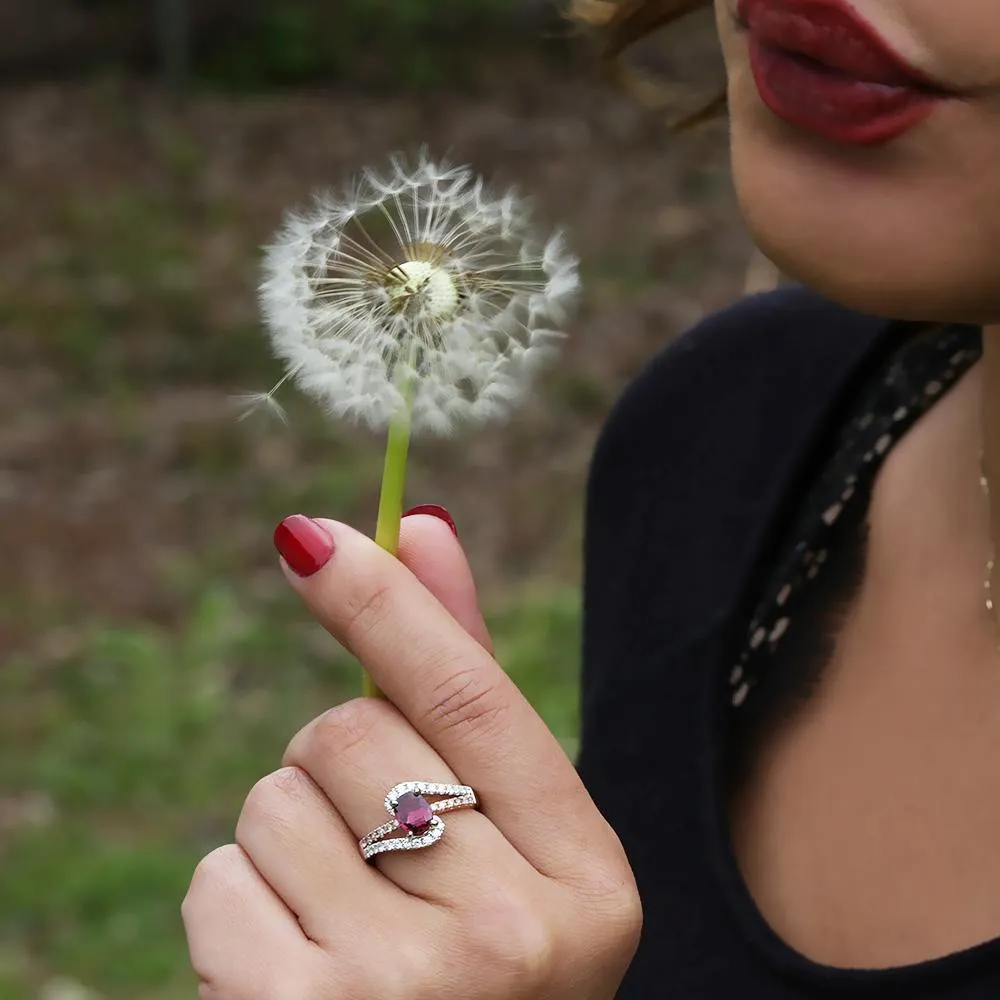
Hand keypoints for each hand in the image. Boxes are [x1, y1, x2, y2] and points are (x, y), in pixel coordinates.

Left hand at [181, 511, 641, 999]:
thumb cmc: (478, 959)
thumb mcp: (510, 843)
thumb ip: (465, 685)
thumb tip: (420, 527)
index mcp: (589, 879)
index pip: (474, 696)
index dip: (389, 603)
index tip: (311, 537)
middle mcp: (513, 938)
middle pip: (352, 736)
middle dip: (338, 766)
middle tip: (382, 851)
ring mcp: (407, 992)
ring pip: (275, 801)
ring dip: (288, 841)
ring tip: (345, 924)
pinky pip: (218, 880)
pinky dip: (235, 908)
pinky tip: (293, 972)